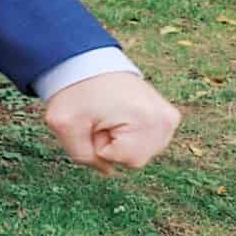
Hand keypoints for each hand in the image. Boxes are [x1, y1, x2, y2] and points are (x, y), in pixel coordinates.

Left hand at [42, 71, 178, 172]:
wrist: (86, 64)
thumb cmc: (74, 92)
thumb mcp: (64, 126)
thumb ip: (83, 157)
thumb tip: (109, 171)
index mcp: (146, 120)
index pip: (123, 160)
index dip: (101, 146)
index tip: (95, 122)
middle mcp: (166, 119)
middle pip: (136, 160)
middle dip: (113, 146)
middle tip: (101, 119)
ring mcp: (170, 117)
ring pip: (143, 153)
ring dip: (122, 142)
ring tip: (110, 116)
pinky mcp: (169, 116)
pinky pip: (148, 142)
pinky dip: (132, 135)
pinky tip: (122, 116)